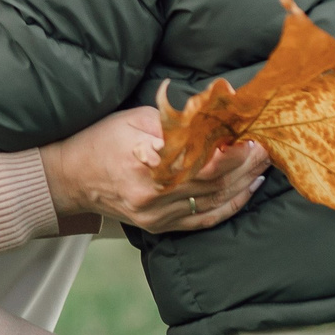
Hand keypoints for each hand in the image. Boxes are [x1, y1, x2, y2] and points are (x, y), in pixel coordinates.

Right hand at [39, 108, 266, 234]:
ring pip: (211, 203)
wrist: (68, 177)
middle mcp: (153, 196)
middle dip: (244, 166)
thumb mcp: (135, 118)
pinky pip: (202, 221)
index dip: (233, 152)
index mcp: (146, 164)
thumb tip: (219, 107)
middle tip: (266, 150)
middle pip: (212, 183)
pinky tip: (245, 192)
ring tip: (262, 167)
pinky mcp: (157, 228)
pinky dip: (228, 207)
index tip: (253, 137)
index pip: (203, 161)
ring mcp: (155, 216)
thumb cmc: (101, 139)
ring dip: (242, 185)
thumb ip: (178, 119)